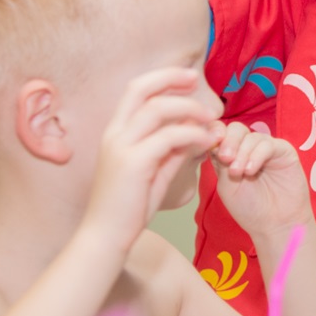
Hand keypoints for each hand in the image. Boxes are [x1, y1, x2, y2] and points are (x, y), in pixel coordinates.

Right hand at [86, 68, 223, 246]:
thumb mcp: (154, 172)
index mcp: (115, 132)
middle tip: (198, 78)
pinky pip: (168, 137)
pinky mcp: (133, 163)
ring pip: (157, 109)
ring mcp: (121, 147)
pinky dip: (191, 134)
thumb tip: (196, 133)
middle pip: (141, 88)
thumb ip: (172, 151)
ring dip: (189, 108)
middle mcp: (114, 134)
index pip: (136, 90)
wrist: (105, 237)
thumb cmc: (128, 208)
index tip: (188, 77)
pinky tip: (204, 141)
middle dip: (171, 77)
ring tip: (210, 117)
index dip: (162, 78)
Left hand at [210, 122, 312, 238]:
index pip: (221, 134)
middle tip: (225, 159)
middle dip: (228, 142)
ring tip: (238, 173)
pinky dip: (256, 155)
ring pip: (251, 136)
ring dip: (242, 153)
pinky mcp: (284, 151)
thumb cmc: (250, 209)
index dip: (214, 135)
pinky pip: (268, 144)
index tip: (210, 146)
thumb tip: (211, 140)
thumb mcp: (227, 185)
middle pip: (236, 129)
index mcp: (232, 154)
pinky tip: (251, 171)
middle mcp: (249, 149)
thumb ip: (220, 163)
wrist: (275, 224)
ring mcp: (267, 149)